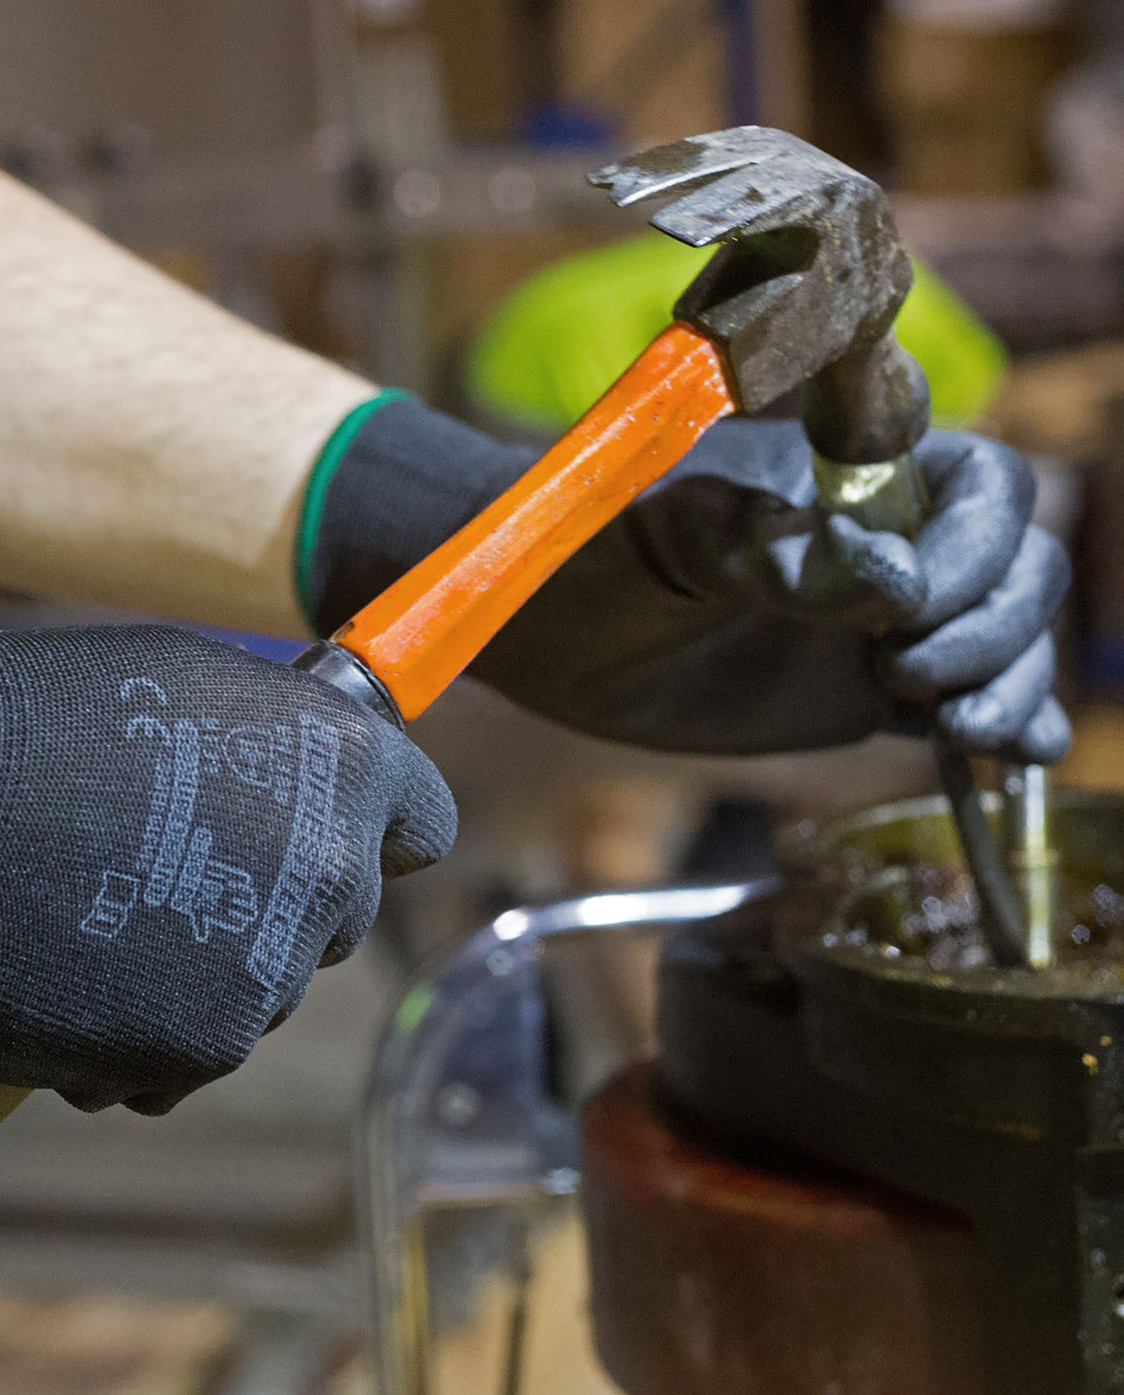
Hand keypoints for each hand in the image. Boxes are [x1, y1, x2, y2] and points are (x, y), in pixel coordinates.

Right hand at [0, 614, 455, 1112]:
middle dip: (265, 914)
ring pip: (255, 999)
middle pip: (332, 921)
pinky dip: (132, 1042)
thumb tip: (320, 779)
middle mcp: (330, 866)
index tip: (318, 843)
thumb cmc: (21, 722)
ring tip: (81, 924)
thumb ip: (275, 744)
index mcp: (342, 760)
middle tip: (156, 882)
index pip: (420, 824)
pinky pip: (184, 1062)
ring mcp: (269, 964)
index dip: (370, 835)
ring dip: (188, 984)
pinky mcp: (200, 1047)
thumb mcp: (179, 684)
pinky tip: (60, 981)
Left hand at [472, 420, 1069, 759]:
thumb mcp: (675, 536)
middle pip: (1017, 566)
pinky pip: (961, 702)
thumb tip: (896, 584)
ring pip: (1006, 637)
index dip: (976, 547)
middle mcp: (889, 539)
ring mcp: (882, 620)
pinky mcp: (865, 691)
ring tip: (961, 727)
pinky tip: (1008, 750)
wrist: (548, 628)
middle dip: (995, 624)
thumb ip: (774, 551)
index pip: (983, 489)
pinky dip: (1005, 722)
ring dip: (1013, 678)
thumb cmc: (600, 548)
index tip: (910, 606)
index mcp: (857, 473)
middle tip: (905, 672)